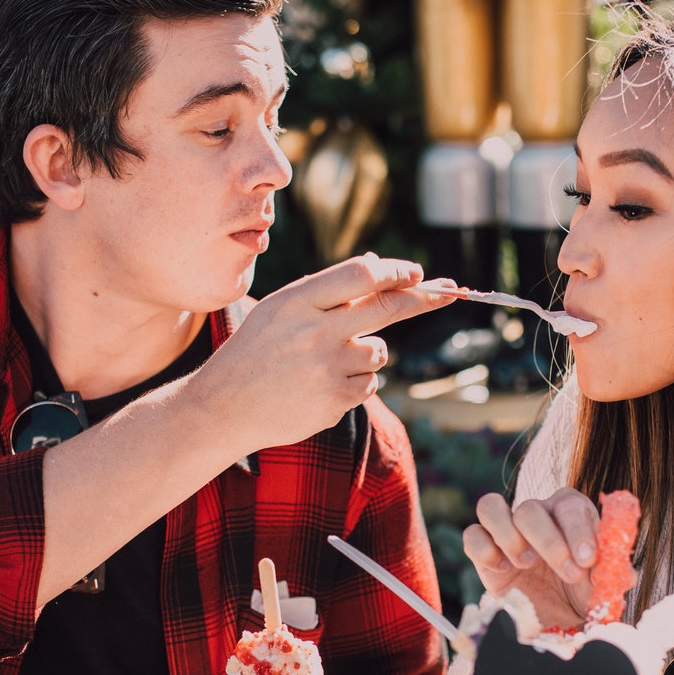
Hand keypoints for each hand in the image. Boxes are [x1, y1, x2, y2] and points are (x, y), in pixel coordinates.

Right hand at [195, 254, 454, 452]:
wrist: (222, 408)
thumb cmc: (253, 352)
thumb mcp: (278, 310)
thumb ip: (326, 290)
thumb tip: (378, 266)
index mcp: (297, 300)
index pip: (361, 275)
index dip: (395, 271)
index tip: (416, 272)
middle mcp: (316, 330)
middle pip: (387, 307)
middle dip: (424, 297)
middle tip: (450, 291)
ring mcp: (328, 368)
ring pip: (378, 352)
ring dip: (366, 354)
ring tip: (323, 365)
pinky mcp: (336, 400)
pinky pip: (369, 385)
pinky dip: (356, 383)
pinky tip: (321, 387)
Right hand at [462, 487, 601, 628]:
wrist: (554, 619)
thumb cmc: (579, 594)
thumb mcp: (602, 587)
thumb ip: (614, 575)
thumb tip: (625, 573)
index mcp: (569, 513)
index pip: (569, 505)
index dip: (577, 529)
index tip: (587, 559)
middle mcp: (537, 514)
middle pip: (530, 507)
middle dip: (550, 543)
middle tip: (568, 574)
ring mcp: (506, 529)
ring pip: (491, 506)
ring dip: (510, 538)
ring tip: (527, 565)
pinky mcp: (482, 549)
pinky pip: (473, 534)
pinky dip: (485, 550)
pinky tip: (502, 569)